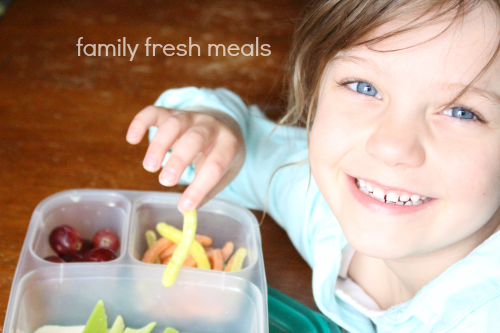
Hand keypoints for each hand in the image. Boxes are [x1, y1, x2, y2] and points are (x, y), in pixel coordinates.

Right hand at [126, 105, 244, 211]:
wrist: (224, 124)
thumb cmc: (222, 155)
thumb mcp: (224, 173)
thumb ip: (207, 191)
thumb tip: (186, 211)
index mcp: (228, 144)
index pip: (215, 165)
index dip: (199, 186)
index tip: (184, 206)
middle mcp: (211, 126)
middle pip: (194, 138)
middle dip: (179, 160)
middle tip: (165, 182)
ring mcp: (190, 117)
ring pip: (174, 123)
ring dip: (159, 145)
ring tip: (150, 167)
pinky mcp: (172, 112)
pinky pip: (155, 112)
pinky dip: (141, 122)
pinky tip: (132, 140)